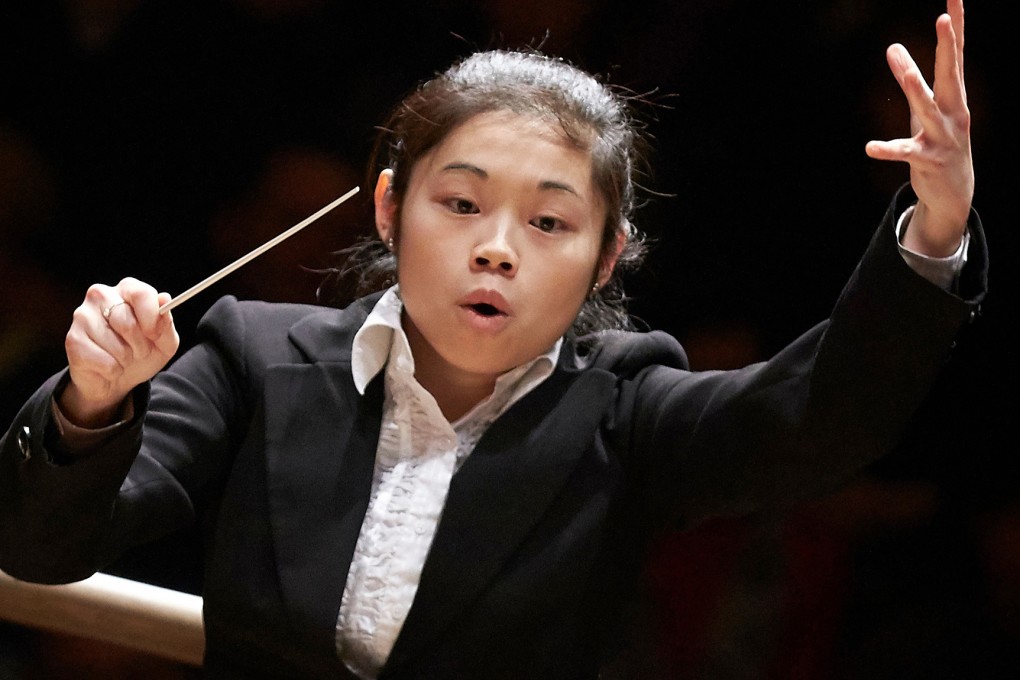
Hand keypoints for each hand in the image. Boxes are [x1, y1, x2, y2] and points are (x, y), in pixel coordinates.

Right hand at [61, 277, 179, 426]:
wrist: (117, 380)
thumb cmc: (141, 354)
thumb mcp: (164, 342)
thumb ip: (166, 323)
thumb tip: (164, 299)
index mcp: (126, 290)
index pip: (141, 293)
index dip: (152, 318)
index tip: (155, 335)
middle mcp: (101, 296)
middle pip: (127, 321)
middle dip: (141, 344)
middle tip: (140, 351)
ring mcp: (83, 316)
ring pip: (115, 345)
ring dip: (126, 359)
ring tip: (123, 358)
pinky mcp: (73, 340)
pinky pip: (104, 362)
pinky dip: (113, 370)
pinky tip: (108, 365)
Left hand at [865, 0, 972, 256]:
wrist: (955, 192)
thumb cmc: (938, 141)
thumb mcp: (924, 107)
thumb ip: (910, 77)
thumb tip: (892, 45)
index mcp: (954, 96)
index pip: (955, 56)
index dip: (956, 27)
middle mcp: (955, 112)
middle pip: (949, 73)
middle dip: (947, 45)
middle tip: (943, 16)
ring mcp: (944, 136)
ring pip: (927, 108)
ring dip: (915, 87)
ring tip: (901, 67)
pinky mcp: (928, 160)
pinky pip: (906, 152)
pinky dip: (889, 149)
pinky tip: (870, 147)